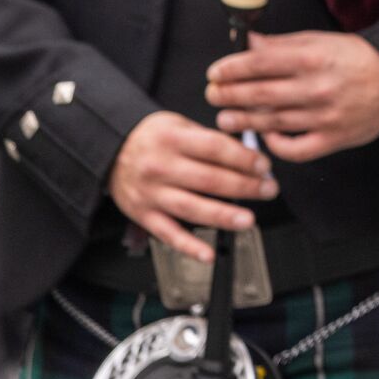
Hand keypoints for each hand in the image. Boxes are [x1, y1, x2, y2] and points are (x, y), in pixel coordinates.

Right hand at [108, 111, 278, 262]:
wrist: (109, 152)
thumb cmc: (152, 138)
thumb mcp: (178, 124)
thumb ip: (209, 139)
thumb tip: (248, 156)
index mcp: (172, 139)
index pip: (215, 148)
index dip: (243, 158)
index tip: (264, 165)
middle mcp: (160, 167)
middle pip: (209, 180)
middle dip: (244, 187)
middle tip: (268, 189)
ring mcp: (151, 194)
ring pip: (192, 208)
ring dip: (223, 216)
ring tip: (248, 220)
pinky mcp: (144, 215)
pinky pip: (168, 234)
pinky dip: (189, 246)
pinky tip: (208, 254)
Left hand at [206, 31, 378, 161]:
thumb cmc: (358, 58)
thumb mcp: (321, 40)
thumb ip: (283, 44)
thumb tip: (249, 43)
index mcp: (313, 58)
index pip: (260, 63)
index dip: (232, 69)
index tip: (214, 73)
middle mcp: (318, 87)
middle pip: (261, 94)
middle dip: (229, 96)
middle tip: (212, 96)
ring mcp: (326, 116)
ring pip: (273, 122)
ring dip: (244, 122)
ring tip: (225, 120)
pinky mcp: (335, 138)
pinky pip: (297, 149)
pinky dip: (277, 146)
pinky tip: (266, 138)